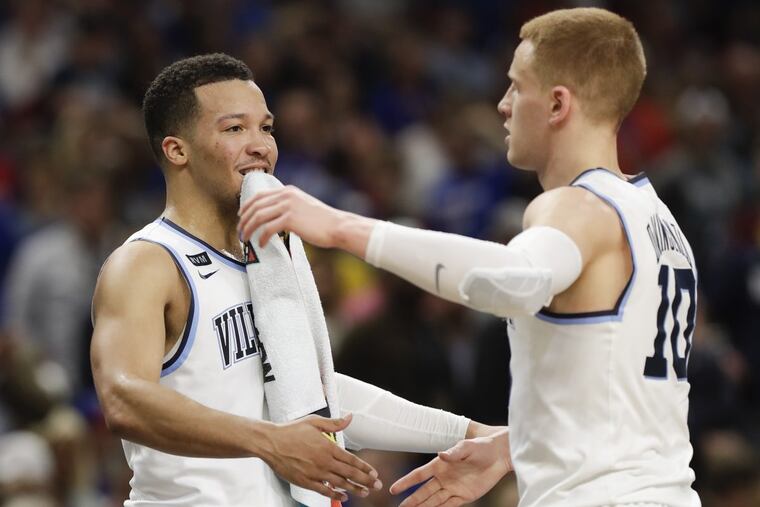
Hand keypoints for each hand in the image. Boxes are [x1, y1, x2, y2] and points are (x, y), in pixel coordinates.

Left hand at [238, 185, 342, 248]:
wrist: (337, 226)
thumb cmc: (323, 221)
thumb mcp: (304, 206)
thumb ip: (289, 206)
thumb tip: (275, 216)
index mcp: (288, 191)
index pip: (260, 195)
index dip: (246, 206)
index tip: (241, 216)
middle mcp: (286, 195)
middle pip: (255, 206)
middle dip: (244, 220)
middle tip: (240, 231)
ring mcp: (288, 206)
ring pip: (258, 216)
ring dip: (249, 229)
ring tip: (246, 239)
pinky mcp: (290, 219)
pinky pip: (268, 229)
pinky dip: (262, 238)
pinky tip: (261, 245)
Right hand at [261, 413, 381, 501]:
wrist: (270, 442)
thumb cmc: (291, 431)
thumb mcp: (314, 422)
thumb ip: (334, 423)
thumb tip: (349, 417)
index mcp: (327, 446)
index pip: (351, 459)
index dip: (364, 467)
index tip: (374, 472)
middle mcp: (324, 461)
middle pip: (349, 473)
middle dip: (365, 480)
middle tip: (377, 485)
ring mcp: (315, 473)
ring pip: (339, 483)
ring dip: (354, 489)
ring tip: (365, 492)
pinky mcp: (305, 481)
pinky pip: (323, 491)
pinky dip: (335, 494)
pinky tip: (343, 496)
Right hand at [389, 428, 511, 506]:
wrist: (499, 455)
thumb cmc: (482, 447)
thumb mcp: (467, 447)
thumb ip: (454, 452)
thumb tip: (441, 454)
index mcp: (440, 464)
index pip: (419, 475)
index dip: (406, 482)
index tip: (393, 489)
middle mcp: (444, 478)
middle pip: (424, 492)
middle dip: (412, 500)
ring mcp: (453, 488)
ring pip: (434, 501)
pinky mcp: (464, 496)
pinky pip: (449, 505)